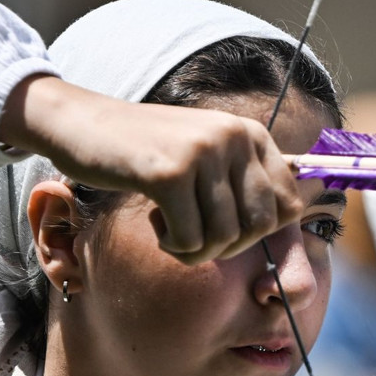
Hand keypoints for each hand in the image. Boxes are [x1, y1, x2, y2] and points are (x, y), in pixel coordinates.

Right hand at [0, 74, 302, 263]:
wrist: (81, 123)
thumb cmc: (148, 151)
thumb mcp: (209, 155)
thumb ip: (247, 181)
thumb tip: (294, 216)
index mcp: (251, 135)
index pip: (290, 206)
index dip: (262, 232)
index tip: (228, 228)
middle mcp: (234, 137)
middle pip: (260, 227)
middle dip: (231, 248)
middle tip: (198, 239)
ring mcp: (203, 153)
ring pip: (225, 238)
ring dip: (197, 251)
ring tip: (173, 233)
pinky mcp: (169, 174)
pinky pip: (191, 240)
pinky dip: (174, 248)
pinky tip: (157, 227)